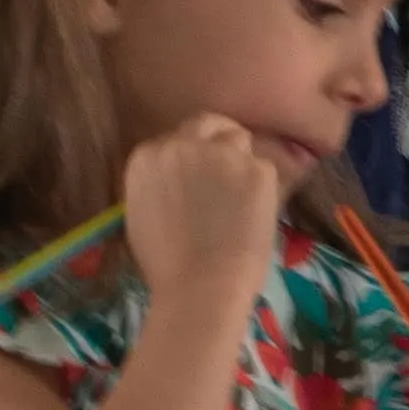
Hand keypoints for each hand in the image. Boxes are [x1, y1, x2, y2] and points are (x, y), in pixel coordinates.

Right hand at [118, 117, 292, 316]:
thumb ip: (161, 182)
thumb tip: (180, 176)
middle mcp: (182, 144)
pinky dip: (262, 186)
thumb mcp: (144, 211)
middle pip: (208, 125)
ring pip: (239, 141)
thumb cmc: (165, 262)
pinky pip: (263, 168)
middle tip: (228, 166)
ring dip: (241, 160)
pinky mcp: (258, 168)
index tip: (199, 168)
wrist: (200, 283)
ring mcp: (223, 153)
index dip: (192, 152)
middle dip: (218, 139)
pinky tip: (255, 212)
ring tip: (242, 195)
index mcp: (147, 156)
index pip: (176, 138)